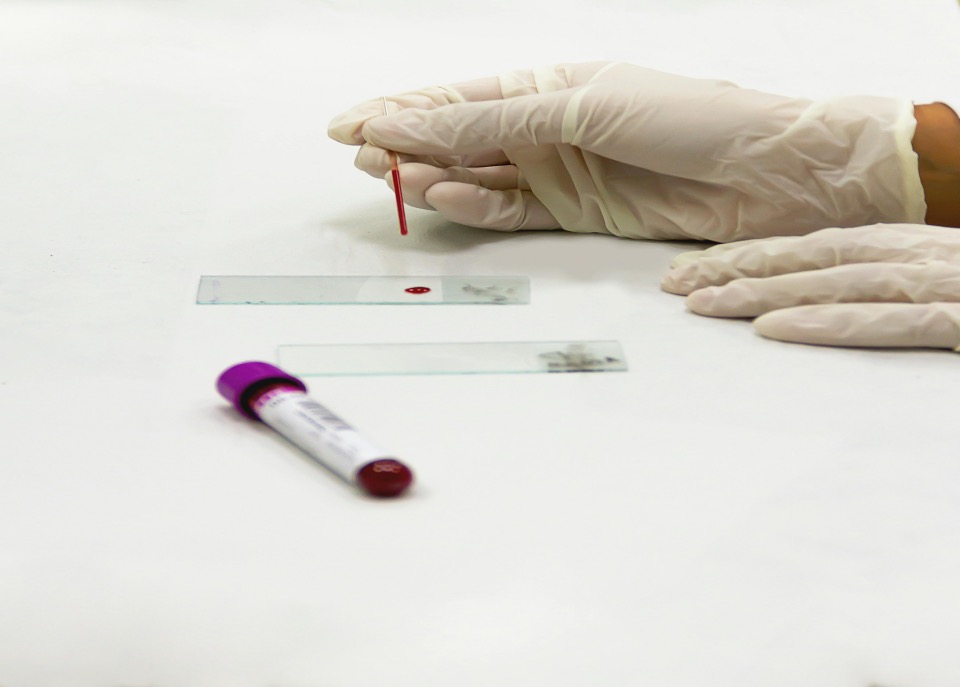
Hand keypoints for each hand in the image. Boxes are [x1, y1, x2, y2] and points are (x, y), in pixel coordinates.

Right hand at [328, 62, 925, 241]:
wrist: (765, 174)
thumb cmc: (686, 118)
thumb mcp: (580, 107)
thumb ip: (493, 123)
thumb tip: (410, 124)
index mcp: (547, 85)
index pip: (455, 98)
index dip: (398, 109)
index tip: (347, 123)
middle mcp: (546, 128)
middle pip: (456, 139)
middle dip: (405, 147)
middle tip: (360, 159)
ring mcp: (558, 172)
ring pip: (476, 178)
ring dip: (434, 180)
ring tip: (395, 181)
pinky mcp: (575, 214)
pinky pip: (510, 212)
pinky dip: (477, 208)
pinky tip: (451, 198)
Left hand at [660, 223, 959, 350]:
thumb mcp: (951, 281)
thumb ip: (898, 285)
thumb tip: (843, 292)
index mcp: (914, 247)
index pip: (819, 247)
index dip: (754, 254)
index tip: (700, 266)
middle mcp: (919, 257)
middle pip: (813, 258)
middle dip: (738, 268)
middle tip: (677, 283)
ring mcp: (941, 286)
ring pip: (835, 283)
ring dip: (763, 291)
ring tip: (703, 304)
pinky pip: (889, 322)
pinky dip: (828, 323)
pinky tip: (774, 329)